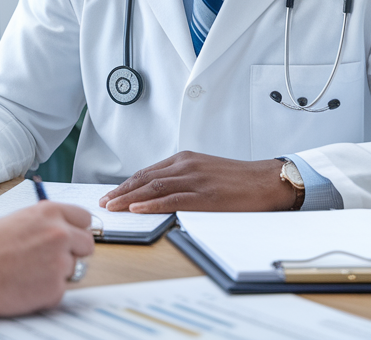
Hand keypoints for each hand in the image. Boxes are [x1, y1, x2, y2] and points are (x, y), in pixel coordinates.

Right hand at [0, 202, 95, 317]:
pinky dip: (46, 291)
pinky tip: (26, 285)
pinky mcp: (56, 288)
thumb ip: (43, 223)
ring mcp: (60, 262)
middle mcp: (60, 233)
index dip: (77, 228)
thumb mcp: (17, 220)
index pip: (84, 217)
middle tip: (53, 257)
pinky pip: (60, 290)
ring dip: (58, 272)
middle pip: (87, 244)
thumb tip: (60, 229)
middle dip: (74, 251)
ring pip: (73, 268)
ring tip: (30, 271)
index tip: (72, 236)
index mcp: (49, 212)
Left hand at [98, 151, 295, 212]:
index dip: (126, 184)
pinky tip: (138, 210)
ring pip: (154, 188)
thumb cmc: (237, 180)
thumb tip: (157, 193)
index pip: (146, 172)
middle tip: (104, 202)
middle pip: (145, 179)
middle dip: (121, 191)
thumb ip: (182, 179)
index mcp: (185, 159)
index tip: (111, 194)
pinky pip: (173, 199)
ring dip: (129, 198)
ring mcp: (195, 179)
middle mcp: (186, 165)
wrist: (266, 180)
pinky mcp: (205, 195)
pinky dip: (152, 205)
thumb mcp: (204, 172)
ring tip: (113, 207)